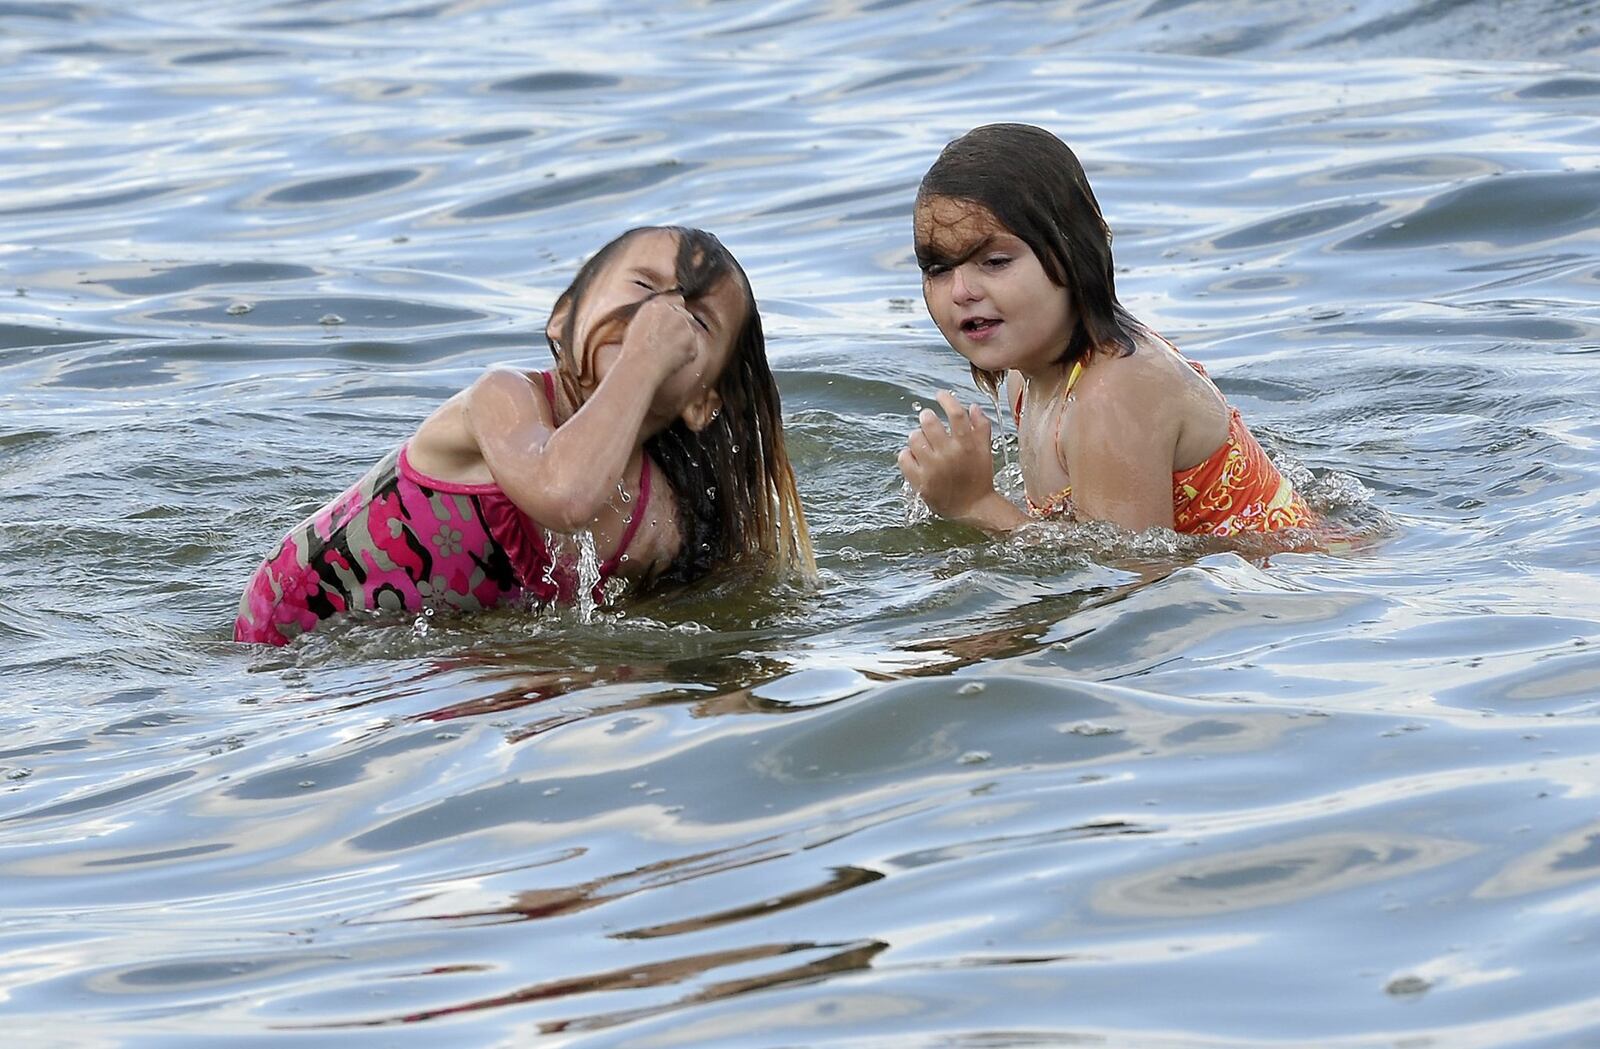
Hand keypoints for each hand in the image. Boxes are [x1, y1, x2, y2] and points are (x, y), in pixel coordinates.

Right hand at [618, 293, 699, 386]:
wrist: (641, 365)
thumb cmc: (634, 348)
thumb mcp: (637, 322)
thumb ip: (654, 311)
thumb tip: (671, 306)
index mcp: (658, 304)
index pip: (677, 300)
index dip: (674, 313)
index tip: (671, 323)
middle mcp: (675, 312)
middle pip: (686, 316)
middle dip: (680, 327)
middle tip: (666, 342)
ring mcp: (686, 327)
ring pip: (690, 332)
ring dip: (683, 341)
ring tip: (666, 352)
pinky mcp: (693, 343)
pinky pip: (692, 349)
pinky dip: (686, 355)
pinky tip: (671, 359)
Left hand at [897, 391, 999, 522]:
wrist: (973, 507)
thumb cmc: (979, 477)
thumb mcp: (985, 451)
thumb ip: (981, 427)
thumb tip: (972, 406)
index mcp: (967, 446)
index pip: (956, 413)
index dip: (946, 399)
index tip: (940, 395)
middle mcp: (949, 455)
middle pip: (929, 422)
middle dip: (927, 417)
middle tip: (928, 419)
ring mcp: (932, 469)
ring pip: (914, 438)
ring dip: (918, 436)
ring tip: (924, 442)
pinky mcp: (920, 482)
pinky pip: (904, 457)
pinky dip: (907, 453)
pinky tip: (916, 456)